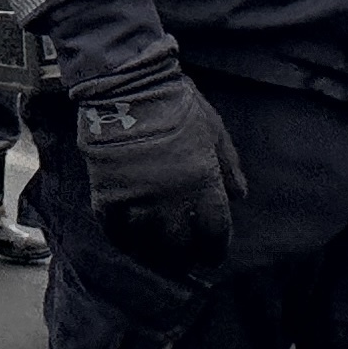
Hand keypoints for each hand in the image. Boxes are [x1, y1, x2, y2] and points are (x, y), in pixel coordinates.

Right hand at [73, 64, 244, 278]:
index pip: (214, 231)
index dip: (215, 248)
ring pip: (147, 244)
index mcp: (202, 182)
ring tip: (158, 258)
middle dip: (185, 257)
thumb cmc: (177, 104)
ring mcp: (137, 199)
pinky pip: (115, 231)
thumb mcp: (214, 130)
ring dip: (155, 255)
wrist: (128, 87)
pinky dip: (123, 241)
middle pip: (180, 245)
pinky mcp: (108, 194)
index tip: (212, 256)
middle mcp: (171, 198)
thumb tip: (239, 196)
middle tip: (185, 261)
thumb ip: (229, 166)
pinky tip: (130, 244)